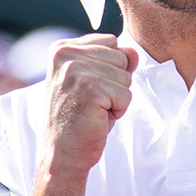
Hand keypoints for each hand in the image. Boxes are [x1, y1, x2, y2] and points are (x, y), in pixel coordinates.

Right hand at [46, 34, 137, 175]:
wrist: (63, 153)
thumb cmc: (78, 118)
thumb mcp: (95, 82)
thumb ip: (113, 62)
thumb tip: (133, 51)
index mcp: (62, 48)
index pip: (111, 42)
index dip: (109, 69)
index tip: (88, 89)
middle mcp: (65, 54)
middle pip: (121, 57)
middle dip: (115, 84)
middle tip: (91, 102)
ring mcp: (76, 70)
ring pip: (125, 76)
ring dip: (116, 98)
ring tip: (94, 110)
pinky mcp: (90, 88)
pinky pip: (126, 95)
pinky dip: (118, 110)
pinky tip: (97, 118)